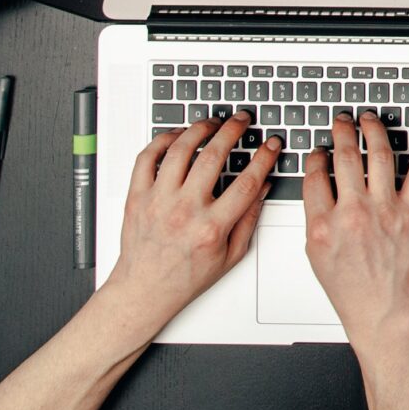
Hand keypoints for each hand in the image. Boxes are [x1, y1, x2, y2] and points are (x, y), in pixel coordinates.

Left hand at [98, 113, 281, 336]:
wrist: (144, 289)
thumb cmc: (185, 276)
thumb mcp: (230, 255)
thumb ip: (248, 219)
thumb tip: (262, 188)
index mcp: (211, 227)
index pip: (247, 182)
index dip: (264, 158)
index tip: (270, 145)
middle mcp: (184, 210)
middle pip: (214, 156)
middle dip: (233, 130)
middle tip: (241, 120)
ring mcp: (158, 201)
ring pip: (180, 150)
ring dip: (200, 129)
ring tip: (212, 122)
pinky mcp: (137, 197)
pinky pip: (147, 158)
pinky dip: (162, 140)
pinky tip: (176, 135)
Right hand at [302, 111, 408, 342]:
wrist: (381, 309)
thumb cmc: (350, 287)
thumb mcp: (315, 253)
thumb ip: (315, 216)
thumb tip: (318, 185)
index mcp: (322, 223)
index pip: (315, 174)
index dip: (317, 155)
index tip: (321, 148)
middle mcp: (353, 212)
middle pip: (344, 157)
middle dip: (342, 131)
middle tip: (342, 120)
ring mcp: (384, 210)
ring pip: (379, 155)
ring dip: (373, 130)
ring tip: (369, 120)